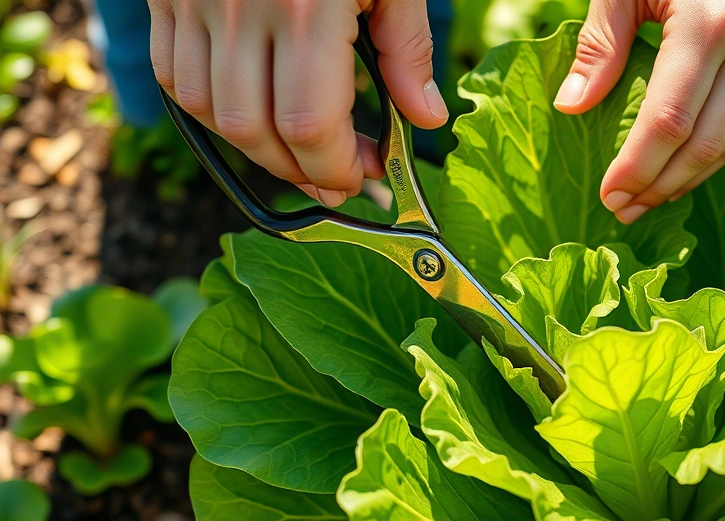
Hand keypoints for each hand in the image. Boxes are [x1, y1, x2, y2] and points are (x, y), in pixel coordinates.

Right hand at [148, 0, 448, 206]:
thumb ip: (406, 48)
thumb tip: (426, 120)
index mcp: (304, 7)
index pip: (309, 126)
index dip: (338, 167)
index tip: (366, 176)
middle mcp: (238, 10)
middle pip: (254, 131)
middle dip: (301, 169)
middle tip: (338, 175)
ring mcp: (193, 2)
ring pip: (208, 113)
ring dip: (256, 147)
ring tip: (299, 151)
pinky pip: (175, 77)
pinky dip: (212, 111)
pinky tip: (252, 113)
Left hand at [554, 0, 724, 223]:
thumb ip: (601, 43)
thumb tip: (571, 107)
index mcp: (708, 27)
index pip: (669, 121)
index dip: (637, 167)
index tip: (608, 194)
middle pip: (703, 146)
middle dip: (658, 187)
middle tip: (620, 211)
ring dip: (684, 183)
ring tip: (643, 202)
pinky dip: (708, 160)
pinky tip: (675, 173)